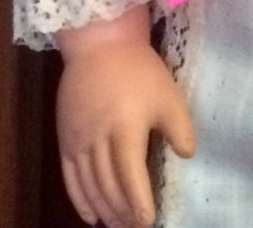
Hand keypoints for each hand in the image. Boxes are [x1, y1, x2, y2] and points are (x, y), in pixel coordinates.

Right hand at [56, 7, 194, 227]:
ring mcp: (78, 141)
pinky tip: (91, 215)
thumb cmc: (139, 69)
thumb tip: (187, 155)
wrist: (100, 43)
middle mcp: (99, 140)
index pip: (131, 178)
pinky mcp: (65, 139)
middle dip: (123, 212)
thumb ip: (178, 128)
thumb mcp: (167, 94)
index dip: (139, 205)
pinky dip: (80, 200)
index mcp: (126, 130)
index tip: (148, 222)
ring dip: (104, 209)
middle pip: (109, 187)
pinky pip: (70, 178)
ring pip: (90, 186)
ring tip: (117, 224)